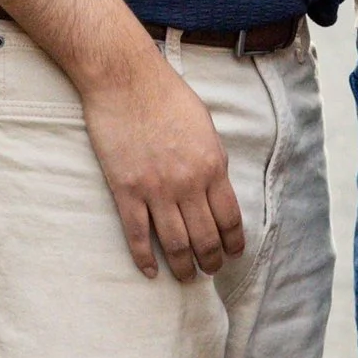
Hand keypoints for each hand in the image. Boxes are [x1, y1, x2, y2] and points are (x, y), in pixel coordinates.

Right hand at [79, 40, 247, 283]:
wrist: (125, 79)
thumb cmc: (166, 96)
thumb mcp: (205, 126)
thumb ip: (213, 160)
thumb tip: (216, 188)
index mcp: (212, 167)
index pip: (229, 219)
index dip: (233, 244)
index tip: (231, 255)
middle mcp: (187, 184)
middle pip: (205, 237)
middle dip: (210, 261)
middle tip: (209, 272)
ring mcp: (155, 190)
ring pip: (175, 244)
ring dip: (183, 267)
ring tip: (187, 278)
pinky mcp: (126, 190)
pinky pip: (137, 235)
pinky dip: (144, 258)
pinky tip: (150, 271)